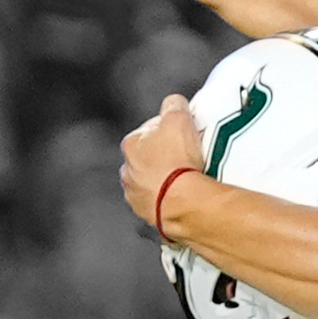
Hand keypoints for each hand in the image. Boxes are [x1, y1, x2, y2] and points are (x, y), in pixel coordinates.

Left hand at [120, 95, 202, 226]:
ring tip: (189, 180)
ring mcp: (138, 197)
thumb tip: (173, 103)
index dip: (168, 130)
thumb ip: (173, 105)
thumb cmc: (177, 164)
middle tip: (188, 157)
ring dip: (168, 181)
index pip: (148, 130)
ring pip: (154, 183)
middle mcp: (128, 172)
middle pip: (150, 158)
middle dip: (166, 157)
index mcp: (131, 145)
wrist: (184, 203)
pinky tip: (186, 198)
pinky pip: (162, 205)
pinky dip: (172, 201)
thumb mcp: (178, 118)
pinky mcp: (151, 216)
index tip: (182, 134)